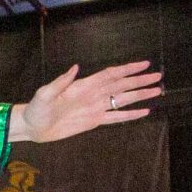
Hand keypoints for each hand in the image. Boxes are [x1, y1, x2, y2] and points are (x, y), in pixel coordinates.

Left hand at [9, 61, 162, 143]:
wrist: (32, 127)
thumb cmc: (36, 109)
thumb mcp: (45, 94)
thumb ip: (60, 82)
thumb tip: (75, 68)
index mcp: (84, 85)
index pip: (111, 75)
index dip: (128, 69)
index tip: (144, 64)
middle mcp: (93, 95)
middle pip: (122, 86)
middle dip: (140, 81)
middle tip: (159, 77)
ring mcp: (95, 108)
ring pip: (122, 100)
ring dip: (140, 96)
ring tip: (157, 91)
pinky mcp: (94, 121)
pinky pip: (116, 117)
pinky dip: (130, 115)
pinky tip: (144, 112)